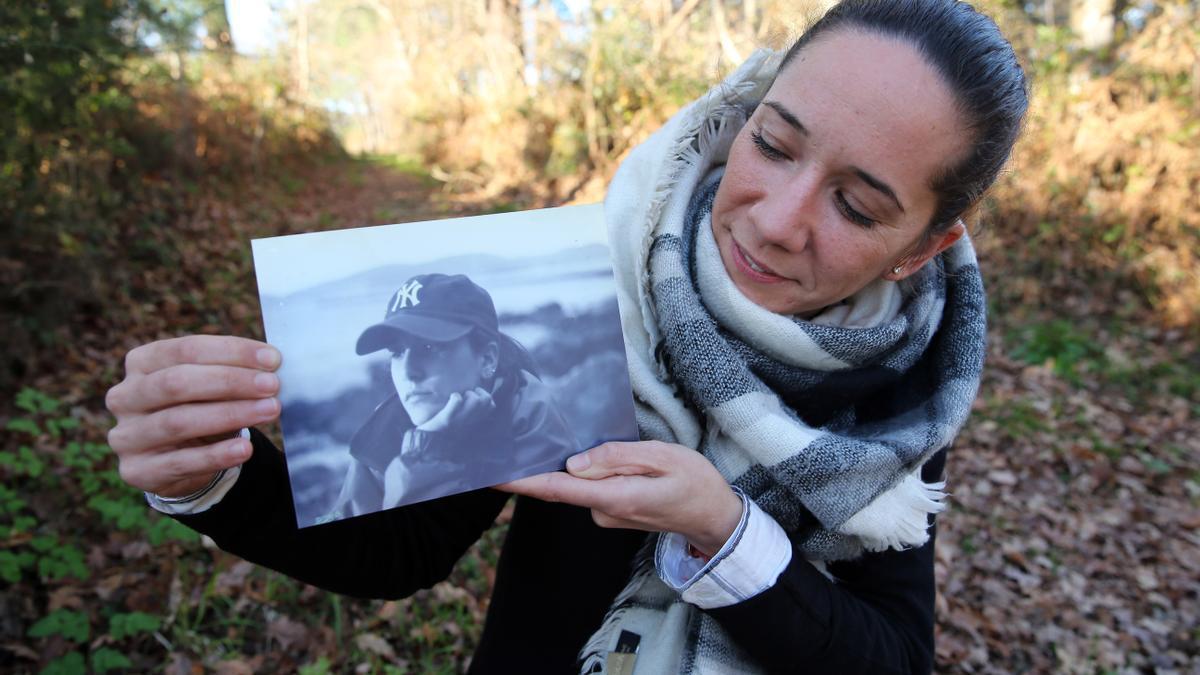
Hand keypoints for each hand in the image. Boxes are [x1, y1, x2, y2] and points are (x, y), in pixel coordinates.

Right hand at [105, 335, 281, 497]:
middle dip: (230, 382)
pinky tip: (244, 449)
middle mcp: (125, 396)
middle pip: (177, 382)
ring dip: (230, 415)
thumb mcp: (210, 386)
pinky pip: (180, 462)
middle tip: (272, 385)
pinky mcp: (137, 470)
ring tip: (270, 410)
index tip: (272, 358)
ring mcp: (127, 435)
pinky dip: (216, 455)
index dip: (231, 351)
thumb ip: (232, 371)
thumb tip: (271, 363)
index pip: (186, 349)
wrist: (181, 459)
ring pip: (178, 421)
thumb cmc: (200, 408)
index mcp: (141, 362)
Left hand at [414, 382, 498, 432]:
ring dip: (468, 394)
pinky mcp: (446, 419)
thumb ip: (467, 416)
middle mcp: (469, 422)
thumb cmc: (442, 434)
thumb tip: (470, 400)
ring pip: (476, 400)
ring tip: (459, 398)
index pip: (491, 406)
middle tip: (466, 396)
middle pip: (486, 401)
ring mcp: (459, 421)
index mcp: (473, 423)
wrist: (428, 447)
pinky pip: (457, 402)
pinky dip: (455, 397)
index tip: (475, 395)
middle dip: (478, 392)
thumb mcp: (459, 426)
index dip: (486, 396)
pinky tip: (450, 398)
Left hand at [497, 441, 742, 556]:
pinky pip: (592, 489)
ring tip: (604, 446)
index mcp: (615, 497)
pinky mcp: (612, 513)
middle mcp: (604, 512)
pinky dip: (593, 473)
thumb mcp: (663, 457)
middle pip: (564, 483)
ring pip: (581, 483)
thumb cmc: (695, 483)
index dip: (520, 481)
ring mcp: (607, 516)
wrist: (715, 518)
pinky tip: (612, 461)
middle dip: (546, 461)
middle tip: (528, 435)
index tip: (489, 474)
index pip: (556, 489)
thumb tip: (574, 463)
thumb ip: (616, 458)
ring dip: (582, 465)